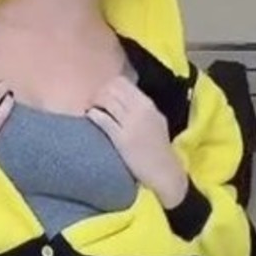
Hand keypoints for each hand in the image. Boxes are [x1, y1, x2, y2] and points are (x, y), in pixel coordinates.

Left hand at [85, 76, 187, 208]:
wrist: (165, 172)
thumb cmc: (158, 148)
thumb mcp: (155, 121)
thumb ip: (140, 107)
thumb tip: (120, 97)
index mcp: (148, 104)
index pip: (122, 82)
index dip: (107, 86)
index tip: (103, 94)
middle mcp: (140, 110)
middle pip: (112, 88)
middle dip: (99, 93)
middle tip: (93, 102)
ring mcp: (131, 124)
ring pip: (106, 100)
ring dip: (94, 102)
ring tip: (90, 110)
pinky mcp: (121, 139)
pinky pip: (102, 119)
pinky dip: (93, 115)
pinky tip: (90, 118)